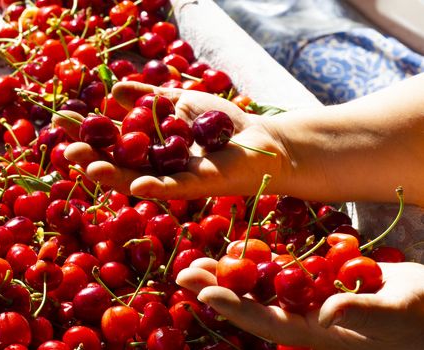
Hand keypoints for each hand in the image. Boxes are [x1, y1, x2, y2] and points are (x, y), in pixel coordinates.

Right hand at [63, 81, 285, 198]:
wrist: (262, 139)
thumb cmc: (223, 123)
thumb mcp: (181, 102)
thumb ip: (150, 98)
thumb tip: (113, 90)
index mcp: (152, 148)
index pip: (114, 142)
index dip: (90, 132)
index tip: (66, 118)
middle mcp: (159, 167)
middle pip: (119, 164)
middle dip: (92, 157)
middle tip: (67, 148)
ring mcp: (177, 179)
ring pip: (140, 180)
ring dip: (114, 175)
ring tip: (88, 166)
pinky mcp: (198, 186)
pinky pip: (173, 188)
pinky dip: (154, 187)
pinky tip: (135, 185)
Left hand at [176, 259, 423, 349]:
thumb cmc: (421, 314)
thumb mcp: (398, 312)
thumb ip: (362, 313)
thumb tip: (326, 315)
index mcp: (317, 332)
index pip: (266, 322)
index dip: (234, 308)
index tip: (203, 292)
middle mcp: (304, 317)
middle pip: (251, 304)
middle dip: (217, 289)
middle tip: (183, 273)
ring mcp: (306, 298)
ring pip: (258, 286)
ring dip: (228, 273)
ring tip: (198, 259)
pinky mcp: (314, 281)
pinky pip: (278, 272)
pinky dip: (257, 261)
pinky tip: (239, 249)